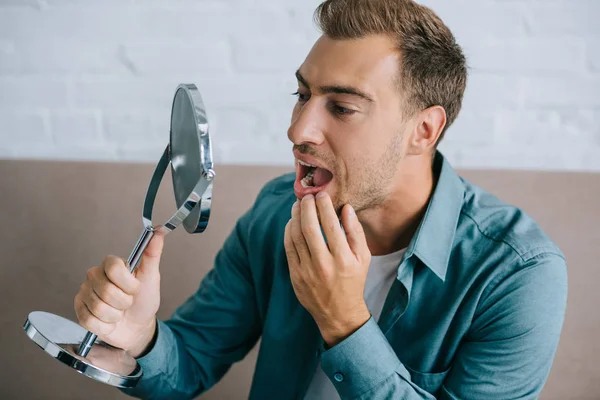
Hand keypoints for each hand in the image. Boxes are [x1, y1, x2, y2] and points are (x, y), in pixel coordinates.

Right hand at [74, 230, 164, 357]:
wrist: (138, 327)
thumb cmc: (144, 300)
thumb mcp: (151, 277)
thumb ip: (152, 254)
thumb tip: (158, 231)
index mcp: (111, 265)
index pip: (112, 267)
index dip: (127, 283)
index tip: (136, 288)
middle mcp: (94, 276)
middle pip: (106, 290)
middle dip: (124, 301)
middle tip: (128, 302)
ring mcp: (85, 293)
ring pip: (99, 307)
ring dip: (115, 315)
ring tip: (119, 312)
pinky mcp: (79, 312)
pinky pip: (90, 320)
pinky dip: (106, 325)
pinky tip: (110, 321)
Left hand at [284, 192, 371, 347]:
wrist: (338, 313)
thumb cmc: (353, 281)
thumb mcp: (363, 257)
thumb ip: (355, 231)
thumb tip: (345, 208)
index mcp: (343, 259)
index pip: (330, 224)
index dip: (323, 205)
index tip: (321, 193)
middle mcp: (323, 264)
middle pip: (309, 227)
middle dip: (306, 206)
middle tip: (307, 196)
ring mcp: (306, 271)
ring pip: (295, 235)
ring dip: (295, 216)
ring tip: (298, 205)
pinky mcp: (295, 275)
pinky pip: (288, 247)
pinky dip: (289, 231)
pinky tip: (293, 222)